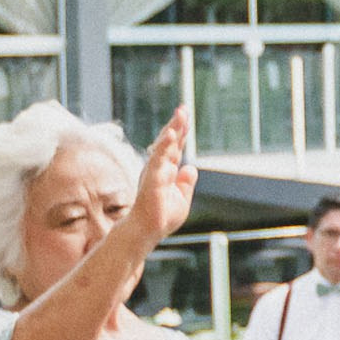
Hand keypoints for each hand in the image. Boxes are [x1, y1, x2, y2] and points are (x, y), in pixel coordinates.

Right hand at [124, 109, 197, 245]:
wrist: (148, 230)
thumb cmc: (161, 217)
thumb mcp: (181, 199)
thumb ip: (185, 183)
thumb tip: (190, 167)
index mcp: (167, 171)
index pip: (175, 147)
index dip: (181, 131)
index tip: (185, 115)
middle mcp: (160, 167)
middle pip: (170, 142)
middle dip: (177, 124)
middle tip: (183, 108)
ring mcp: (155, 171)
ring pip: (164, 146)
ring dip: (172, 129)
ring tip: (180, 114)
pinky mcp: (152, 178)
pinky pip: (159, 158)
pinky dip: (165, 145)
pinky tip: (172, 134)